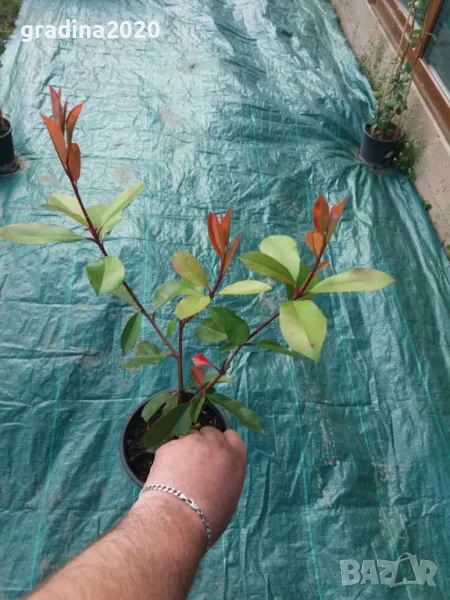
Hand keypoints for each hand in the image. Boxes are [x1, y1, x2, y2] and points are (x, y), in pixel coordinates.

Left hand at [139, 427, 245, 544]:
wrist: (178, 519)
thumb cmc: (209, 518)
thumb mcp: (229, 496)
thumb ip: (225, 475)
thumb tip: (215, 474)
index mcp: (235, 457)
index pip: (231, 436)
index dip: (222, 444)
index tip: (215, 454)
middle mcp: (216, 444)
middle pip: (209, 432)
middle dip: (203, 443)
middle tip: (195, 462)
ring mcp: (192, 442)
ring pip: (188, 437)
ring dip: (186, 448)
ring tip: (178, 470)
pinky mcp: (170, 445)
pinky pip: (171, 447)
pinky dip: (169, 457)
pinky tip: (166, 475)